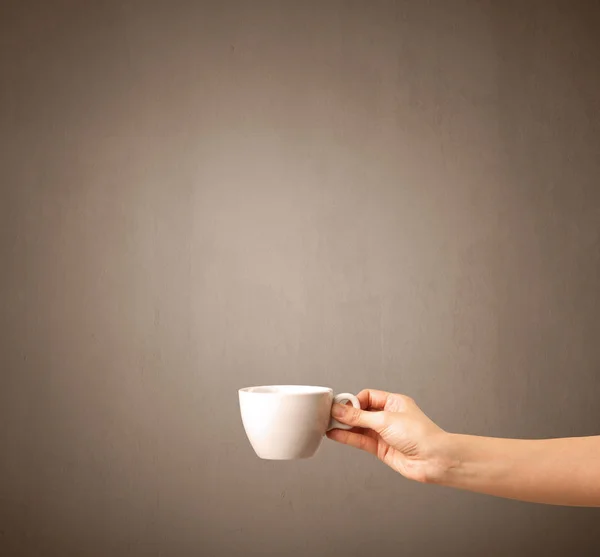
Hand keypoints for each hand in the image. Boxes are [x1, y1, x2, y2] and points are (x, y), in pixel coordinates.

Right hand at [327, 389, 452, 482]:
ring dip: (344, 427)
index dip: (353, 401)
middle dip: (346, 414)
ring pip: (359, 428)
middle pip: (361, 412)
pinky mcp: (381, 449)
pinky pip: (360, 440)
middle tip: (329, 415)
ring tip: (327, 425)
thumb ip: (359, 417)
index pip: (367, 396)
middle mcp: (388, 417)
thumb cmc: (420, 435)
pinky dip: (347, 438)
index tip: (340, 406)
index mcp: (393, 402)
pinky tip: (335, 435)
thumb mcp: (385, 421)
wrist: (434, 460)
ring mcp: (384, 433)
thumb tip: (340, 410)